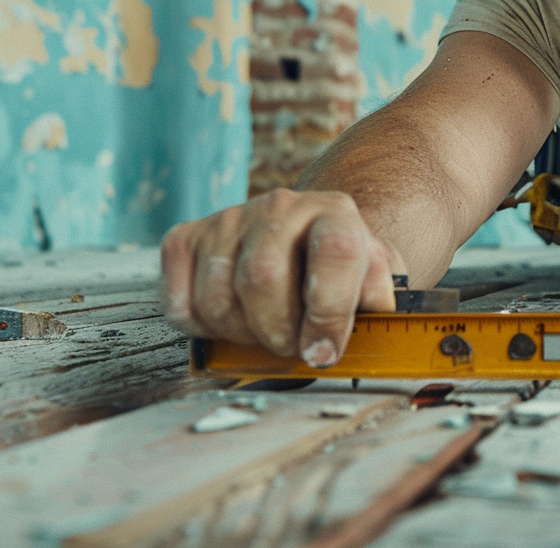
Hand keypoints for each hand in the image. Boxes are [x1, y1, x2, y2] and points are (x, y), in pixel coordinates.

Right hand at [160, 189, 401, 366]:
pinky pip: (180, 301)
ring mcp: (229, 219)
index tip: (323, 352)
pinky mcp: (186, 238)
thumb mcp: (374, 282)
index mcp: (335, 213)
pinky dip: (203, 327)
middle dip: (277, 332)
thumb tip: (375, 336)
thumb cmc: (338, 272)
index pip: (334, 253)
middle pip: (262, 277)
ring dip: (241, 334)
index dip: (328, 313)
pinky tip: (231, 320)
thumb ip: (379, 305)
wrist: (304, 237)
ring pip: (218, 295)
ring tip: (264, 332)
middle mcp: (281, 207)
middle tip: (291, 348)